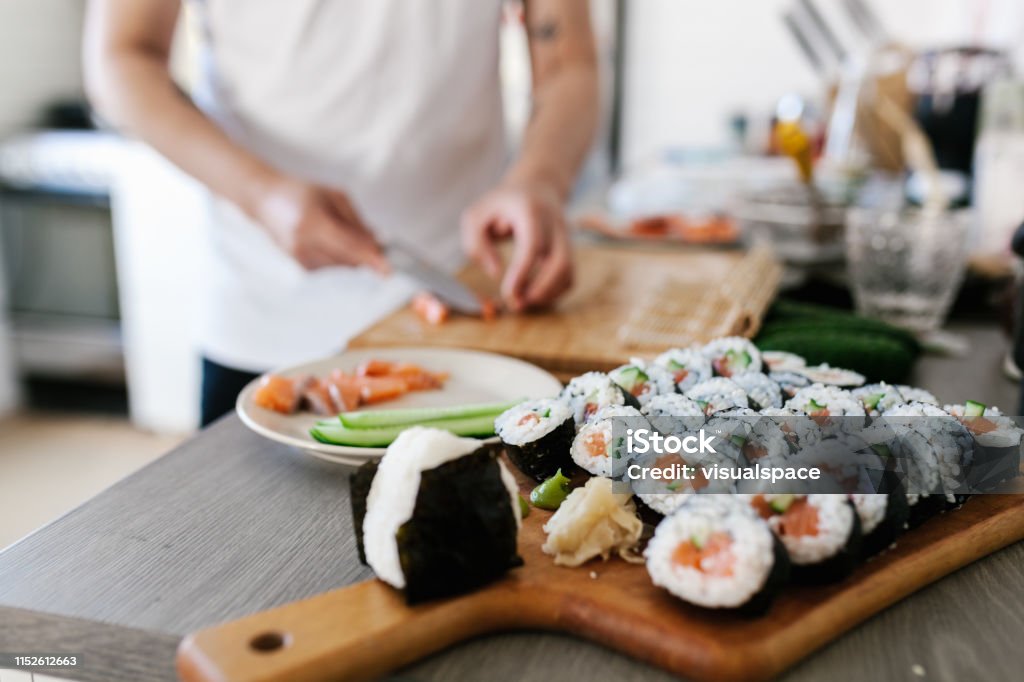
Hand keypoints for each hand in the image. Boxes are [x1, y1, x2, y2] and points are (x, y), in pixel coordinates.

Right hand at [254, 177, 388, 273]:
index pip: (348, 246)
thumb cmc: (301, 193)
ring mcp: (300, 258)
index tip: (387, 270)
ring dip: (350, 253)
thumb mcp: (335, 196)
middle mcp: (304, 245)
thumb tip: (376, 245)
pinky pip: (332, 267)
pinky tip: (324, 240)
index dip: (370, 258)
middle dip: (365, 253)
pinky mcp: (300, 267)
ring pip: (342, 265)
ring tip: (332, 230)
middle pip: (348, 260)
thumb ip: (357, 222)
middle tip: (371, 239)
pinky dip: (337, 256)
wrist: (266, 201)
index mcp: (313, 223)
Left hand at [461, 180, 572, 310]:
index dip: (522, 272)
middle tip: (517, 304)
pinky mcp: (570, 250)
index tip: (509, 293)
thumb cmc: (501, 205)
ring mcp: (566, 238)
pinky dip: (555, 292)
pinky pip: (569, 277)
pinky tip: (534, 296)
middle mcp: (554, 224)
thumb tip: (495, 272)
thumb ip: (476, 244)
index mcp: (530, 211)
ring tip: (524, 302)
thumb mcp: (476, 216)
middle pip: (560, 262)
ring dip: (548, 294)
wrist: (536, 187)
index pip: (533, 245)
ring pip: (568, 272)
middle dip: (541, 290)